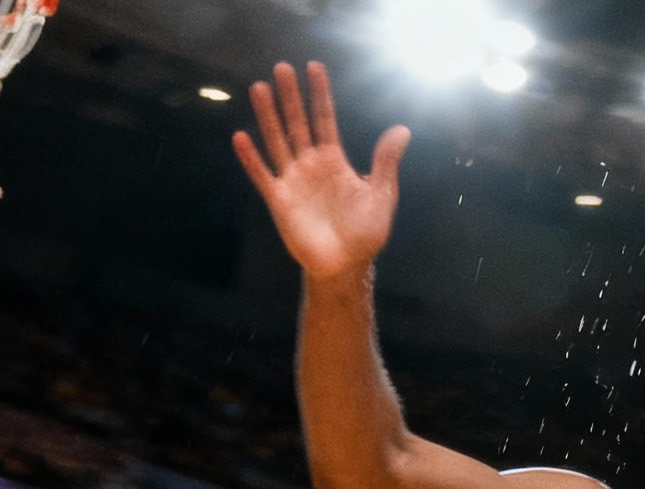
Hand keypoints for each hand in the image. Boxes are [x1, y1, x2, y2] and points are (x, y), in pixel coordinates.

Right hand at [233, 61, 408, 281]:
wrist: (346, 266)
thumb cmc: (365, 234)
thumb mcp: (381, 195)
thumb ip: (386, 162)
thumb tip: (402, 130)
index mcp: (334, 161)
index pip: (325, 120)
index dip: (320, 95)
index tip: (315, 67)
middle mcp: (311, 165)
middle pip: (298, 124)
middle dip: (291, 97)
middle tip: (282, 67)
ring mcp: (293, 180)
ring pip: (278, 141)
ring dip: (268, 116)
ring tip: (260, 88)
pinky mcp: (279, 200)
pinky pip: (262, 175)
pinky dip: (251, 158)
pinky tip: (241, 136)